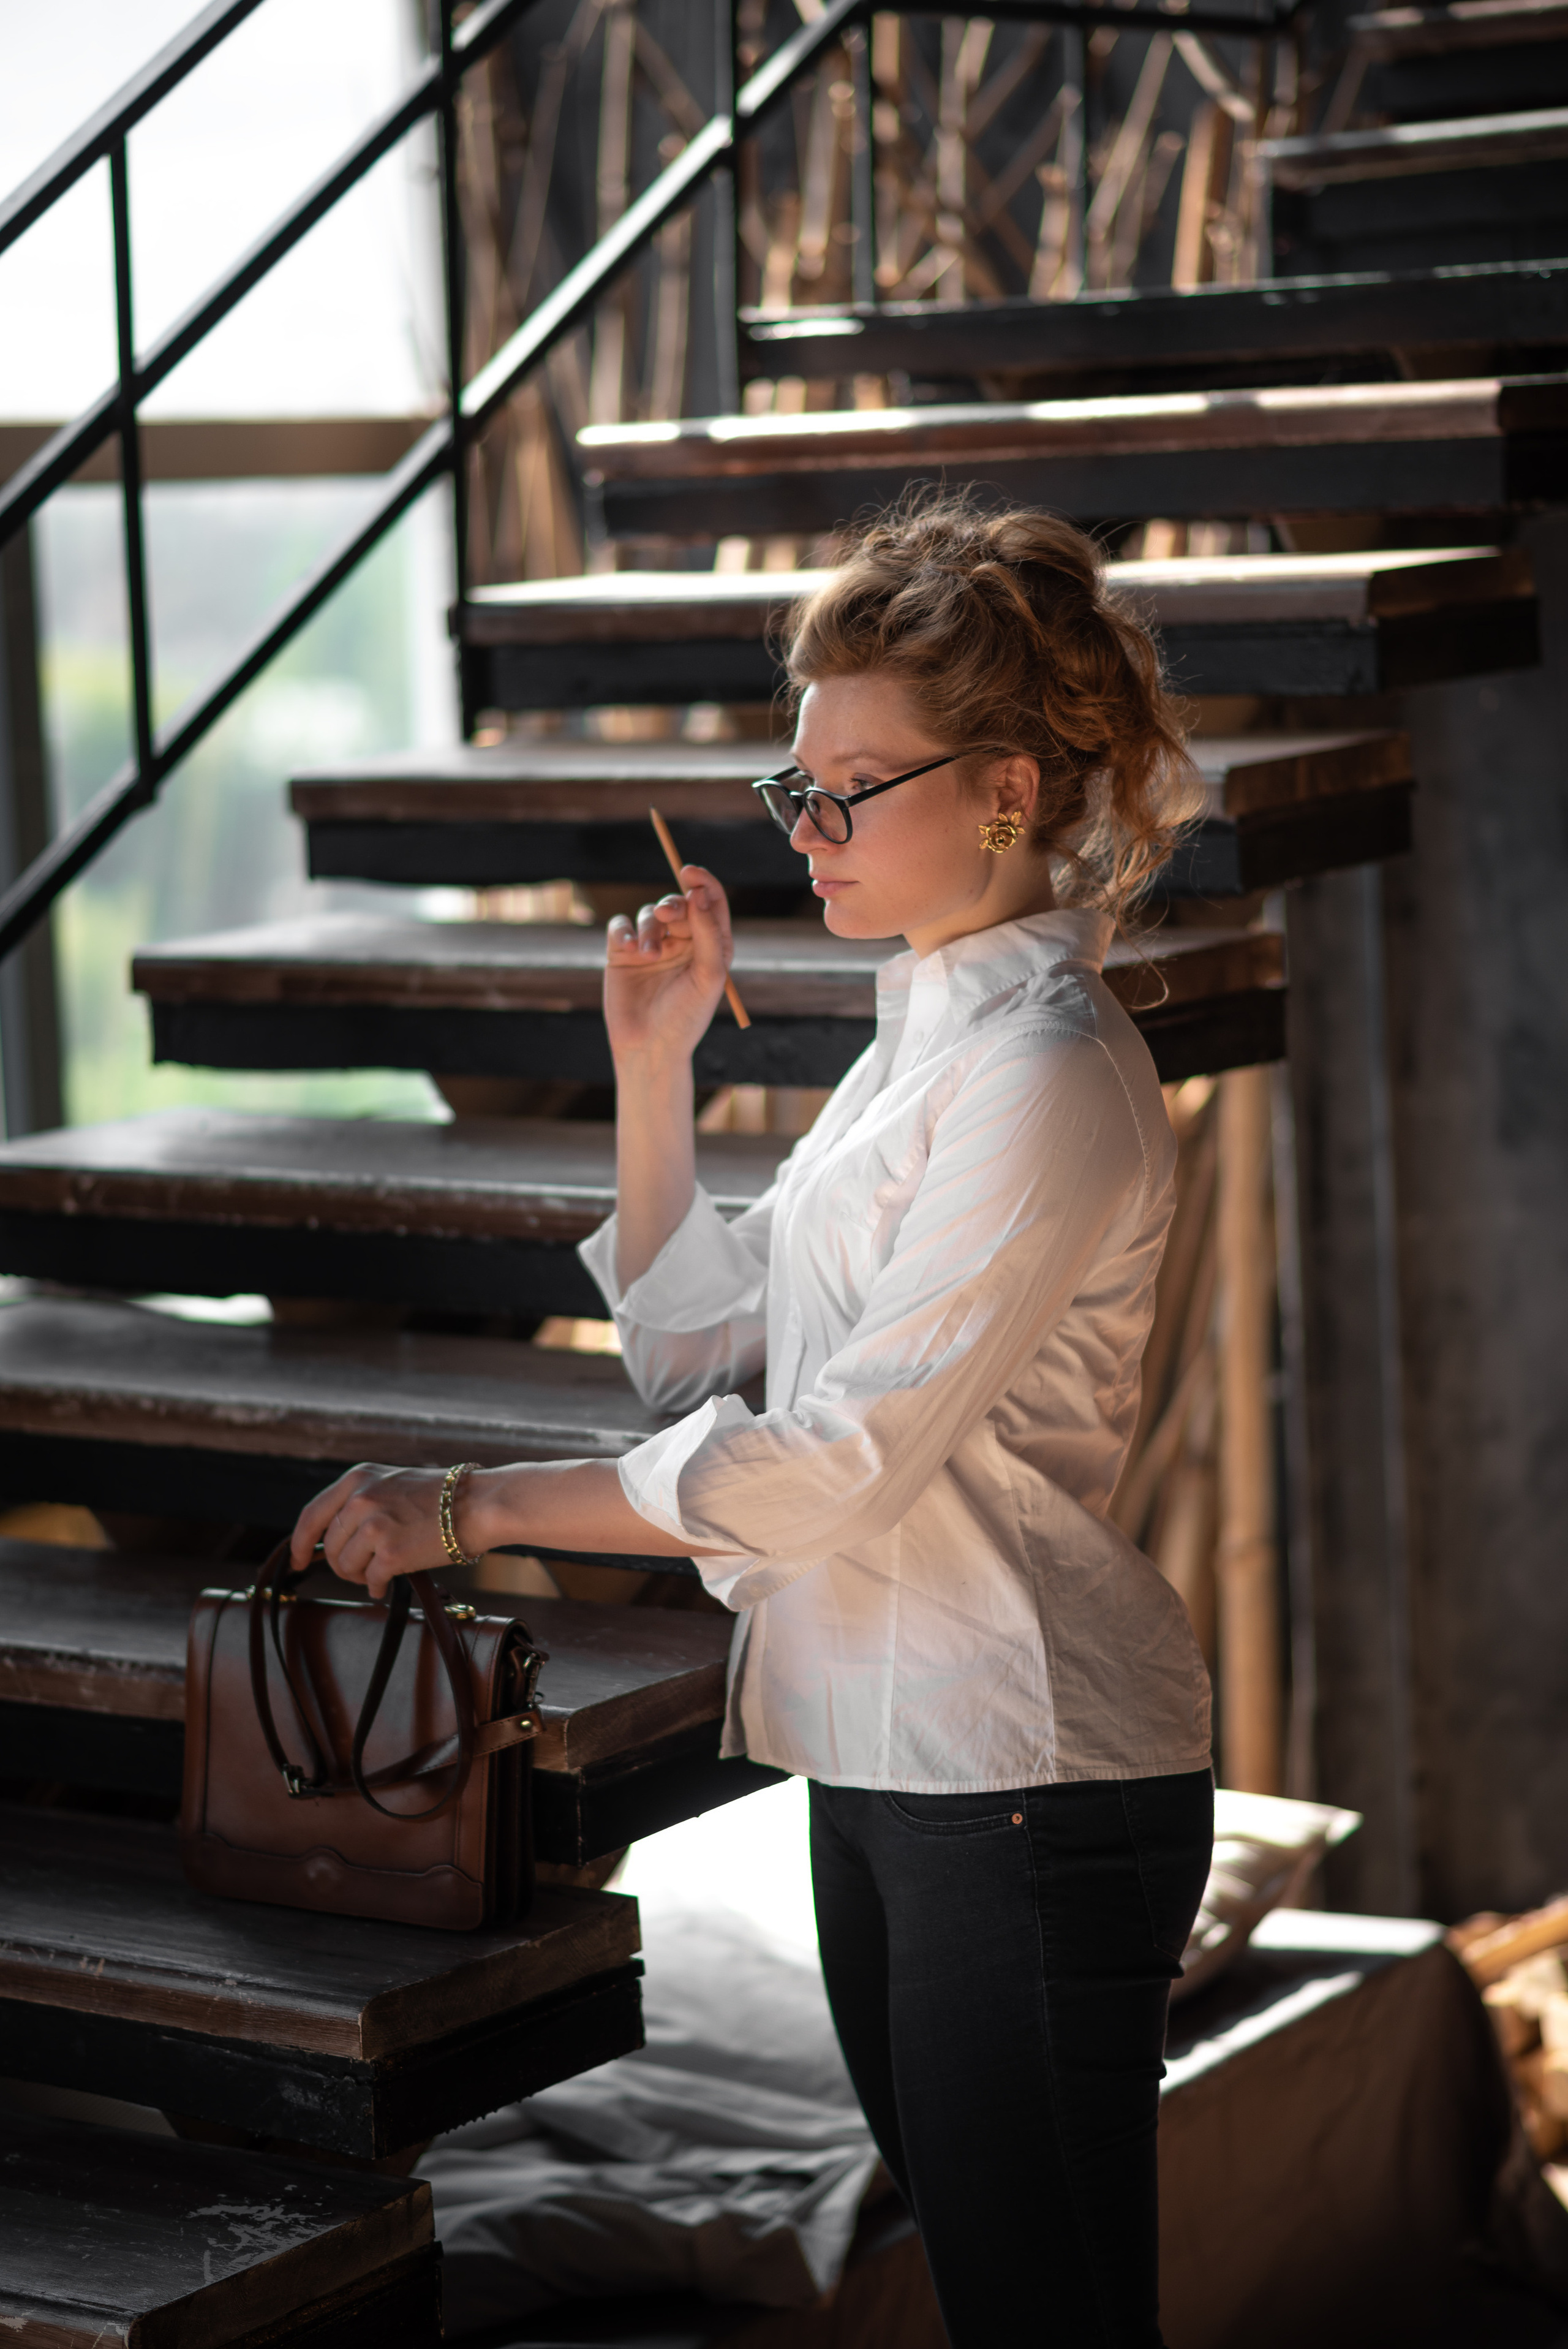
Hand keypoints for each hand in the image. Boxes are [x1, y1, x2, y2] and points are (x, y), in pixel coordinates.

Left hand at [291, 1463, 449, 1599]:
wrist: (477, 1504)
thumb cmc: (441, 1496)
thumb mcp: (391, 1482)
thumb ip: (360, 1502)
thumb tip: (333, 1538)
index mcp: (357, 1479)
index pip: (312, 1514)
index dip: (299, 1542)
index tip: (298, 1560)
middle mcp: (360, 1499)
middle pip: (328, 1546)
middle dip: (341, 1564)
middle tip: (361, 1569)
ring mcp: (374, 1526)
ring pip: (345, 1566)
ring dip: (359, 1575)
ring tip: (379, 1571)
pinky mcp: (391, 1553)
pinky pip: (370, 1580)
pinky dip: (376, 1586)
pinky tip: (386, 1583)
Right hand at [603, 866, 733, 1064]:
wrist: (649, 1048)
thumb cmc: (686, 1017)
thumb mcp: (708, 976)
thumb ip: (708, 933)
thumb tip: (700, 893)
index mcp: (710, 946)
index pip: (709, 902)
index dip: (702, 883)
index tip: (690, 873)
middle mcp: (682, 943)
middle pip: (677, 903)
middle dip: (672, 904)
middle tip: (666, 915)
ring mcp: (651, 947)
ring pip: (648, 915)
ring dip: (649, 928)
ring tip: (649, 955)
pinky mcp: (623, 954)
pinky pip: (621, 927)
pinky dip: (625, 931)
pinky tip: (630, 949)